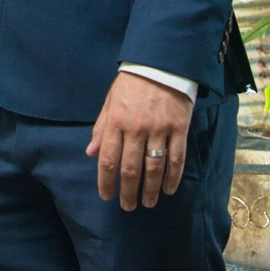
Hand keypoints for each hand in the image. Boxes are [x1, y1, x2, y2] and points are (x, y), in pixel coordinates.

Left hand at [86, 71, 192, 209]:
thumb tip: (91, 153)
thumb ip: (101, 128)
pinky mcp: (178, 129)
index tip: (106, 196)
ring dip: (150, 190)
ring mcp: (159, 130)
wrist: (162, 63)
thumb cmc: (132, 83)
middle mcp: (136, 129)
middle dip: (128, 192)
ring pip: (154, 168)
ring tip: (148, 203)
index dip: (106, 182)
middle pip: (131, 169)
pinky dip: (172, 177)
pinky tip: (168, 190)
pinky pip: (176, 159)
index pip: (108, 159)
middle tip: (127, 206)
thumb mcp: (110, 101)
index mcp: (116, 122)